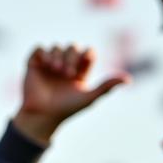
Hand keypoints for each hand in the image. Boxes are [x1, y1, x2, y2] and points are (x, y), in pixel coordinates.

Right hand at [12, 44, 127, 143]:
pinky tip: (46, 65)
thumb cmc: (66, 109)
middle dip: (71, 56)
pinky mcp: (34, 65)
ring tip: (56, 70)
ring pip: (56, 47)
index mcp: (79, 72)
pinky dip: (44, 53)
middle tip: (67, 73)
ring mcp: (48, 65)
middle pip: (72, 47)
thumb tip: (128, 80)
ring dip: (57, 56)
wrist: (42, 116)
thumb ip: (106, 87)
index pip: (86, 53)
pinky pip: (39, 49)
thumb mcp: (89, 97)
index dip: (86, 56)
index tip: (82, 68)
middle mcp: (64, 66)